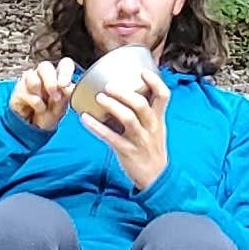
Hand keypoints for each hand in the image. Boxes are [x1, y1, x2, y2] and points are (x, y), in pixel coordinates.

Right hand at [8, 58, 81, 131]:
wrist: (34, 127)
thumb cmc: (49, 113)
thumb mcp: (62, 108)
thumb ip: (66, 96)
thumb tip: (68, 88)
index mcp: (58, 76)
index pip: (64, 64)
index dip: (65, 71)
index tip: (65, 85)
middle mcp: (43, 74)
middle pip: (45, 66)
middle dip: (50, 82)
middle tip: (55, 97)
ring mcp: (29, 80)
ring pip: (32, 78)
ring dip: (41, 95)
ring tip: (44, 107)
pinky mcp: (19, 90)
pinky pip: (26, 94)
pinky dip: (35, 105)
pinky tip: (37, 109)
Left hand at [97, 65, 171, 190]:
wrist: (155, 177)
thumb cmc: (151, 148)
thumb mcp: (155, 129)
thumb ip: (145, 112)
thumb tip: (128, 90)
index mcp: (158, 119)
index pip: (163, 96)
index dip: (154, 82)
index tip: (142, 71)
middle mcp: (151, 127)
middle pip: (141, 105)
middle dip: (124, 93)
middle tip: (108, 85)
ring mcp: (139, 140)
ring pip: (128, 119)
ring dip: (112, 106)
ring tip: (99, 98)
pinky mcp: (127, 152)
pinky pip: (111, 137)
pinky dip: (97, 127)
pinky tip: (85, 118)